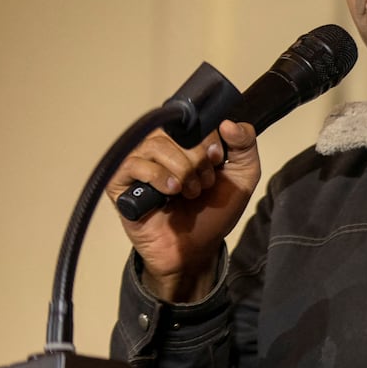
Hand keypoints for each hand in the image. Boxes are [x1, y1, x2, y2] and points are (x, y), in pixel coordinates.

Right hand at [106, 120, 260, 302]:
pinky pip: (134, 164)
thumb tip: (228, 122)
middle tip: (203, 184)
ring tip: (189, 192)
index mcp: (185, 140)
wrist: (197, 248)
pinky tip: (170, 192)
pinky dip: (157, 177)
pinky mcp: (120, 182)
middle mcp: (159, 146)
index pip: (193, 119)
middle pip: (174, 131)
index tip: (217, 160)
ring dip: (181, 171)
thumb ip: (245, 144)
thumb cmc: (213, 211)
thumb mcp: (242, 175)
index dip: (208, 138)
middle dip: (197, 160)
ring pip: (155, 146)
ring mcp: (138, 162)